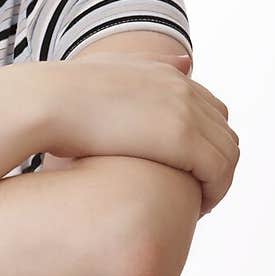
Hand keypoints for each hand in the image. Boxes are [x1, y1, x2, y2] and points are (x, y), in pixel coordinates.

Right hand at [41, 52, 239, 217]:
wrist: (46, 102)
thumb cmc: (60, 98)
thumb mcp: (101, 75)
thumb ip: (137, 69)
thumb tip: (177, 66)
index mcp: (166, 75)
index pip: (212, 111)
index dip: (206, 144)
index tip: (188, 171)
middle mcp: (183, 89)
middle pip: (225, 133)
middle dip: (216, 165)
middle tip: (197, 193)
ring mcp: (185, 112)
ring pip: (228, 155)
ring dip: (219, 183)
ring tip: (197, 206)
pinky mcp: (182, 139)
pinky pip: (219, 171)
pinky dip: (215, 192)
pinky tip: (195, 209)